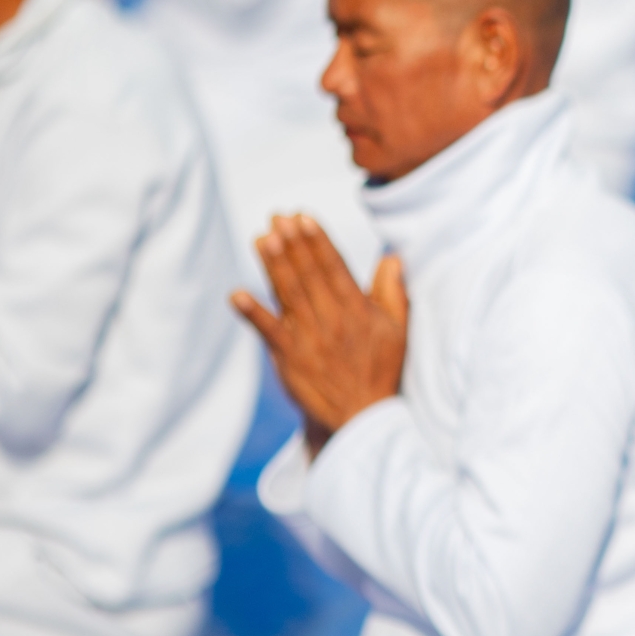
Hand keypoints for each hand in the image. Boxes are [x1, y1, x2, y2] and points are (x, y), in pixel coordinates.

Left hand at [230, 217, 407, 443]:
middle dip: (293, 244)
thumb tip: (392, 257)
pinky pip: (268, 332)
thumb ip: (393, 292)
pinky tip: (237, 295)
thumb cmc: (381, 370)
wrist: (363, 418)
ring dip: (274, 266)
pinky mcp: (289, 359)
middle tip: (278, 217)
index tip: (303, 217)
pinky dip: (253, 314)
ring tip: (262, 238)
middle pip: (308, 276)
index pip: (335, 268)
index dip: (318, 242)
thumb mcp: (398, 330)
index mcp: (357, 311)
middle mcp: (332, 321)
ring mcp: (309, 340)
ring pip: (289, 295)